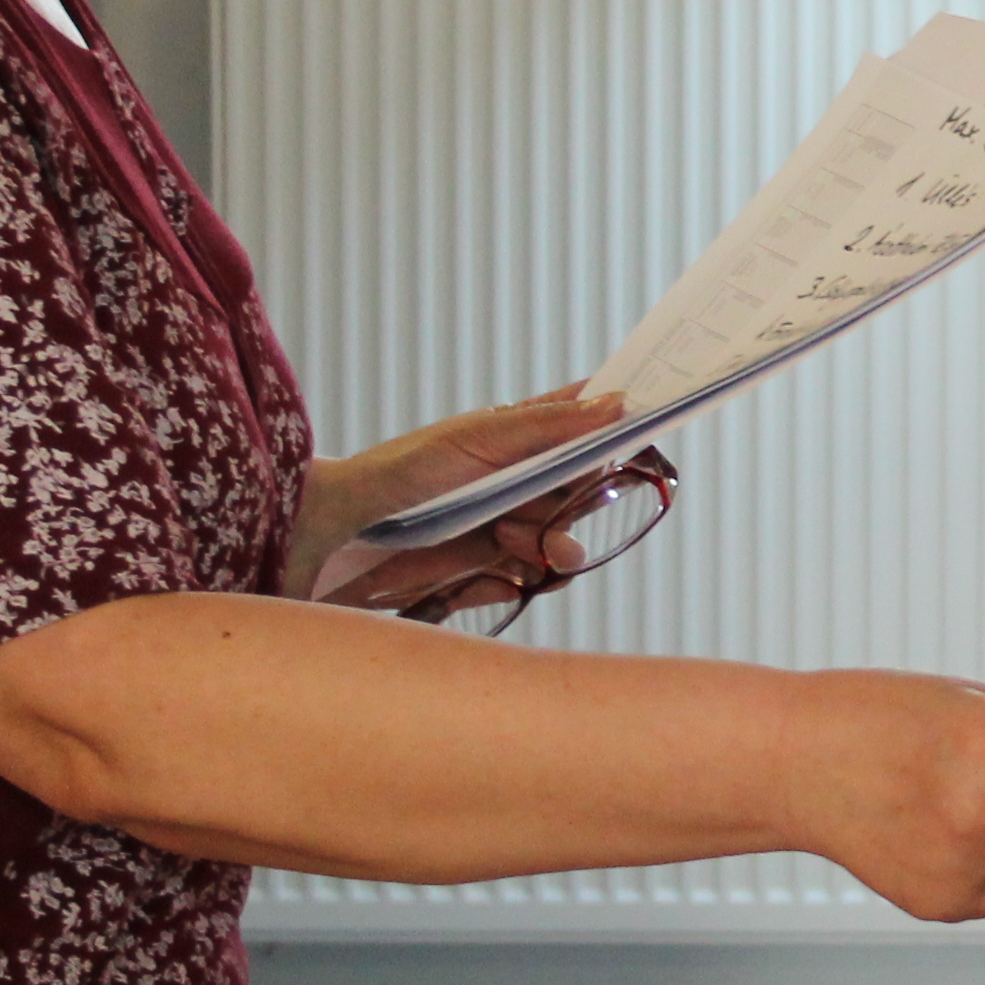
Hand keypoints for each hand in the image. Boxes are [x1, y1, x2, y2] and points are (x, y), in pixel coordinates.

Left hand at [290, 386, 622, 613]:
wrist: (337, 535)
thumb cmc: (401, 472)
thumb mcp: (479, 439)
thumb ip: (549, 425)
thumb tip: (617, 400)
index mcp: (516, 440)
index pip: (582, 426)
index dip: (615, 425)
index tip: (647, 424)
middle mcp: (515, 486)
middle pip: (581, 496)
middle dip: (575, 505)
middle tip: (554, 509)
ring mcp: (501, 531)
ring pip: (559, 547)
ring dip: (545, 547)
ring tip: (509, 543)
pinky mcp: (482, 575)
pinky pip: (524, 584)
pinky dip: (513, 580)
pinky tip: (488, 571)